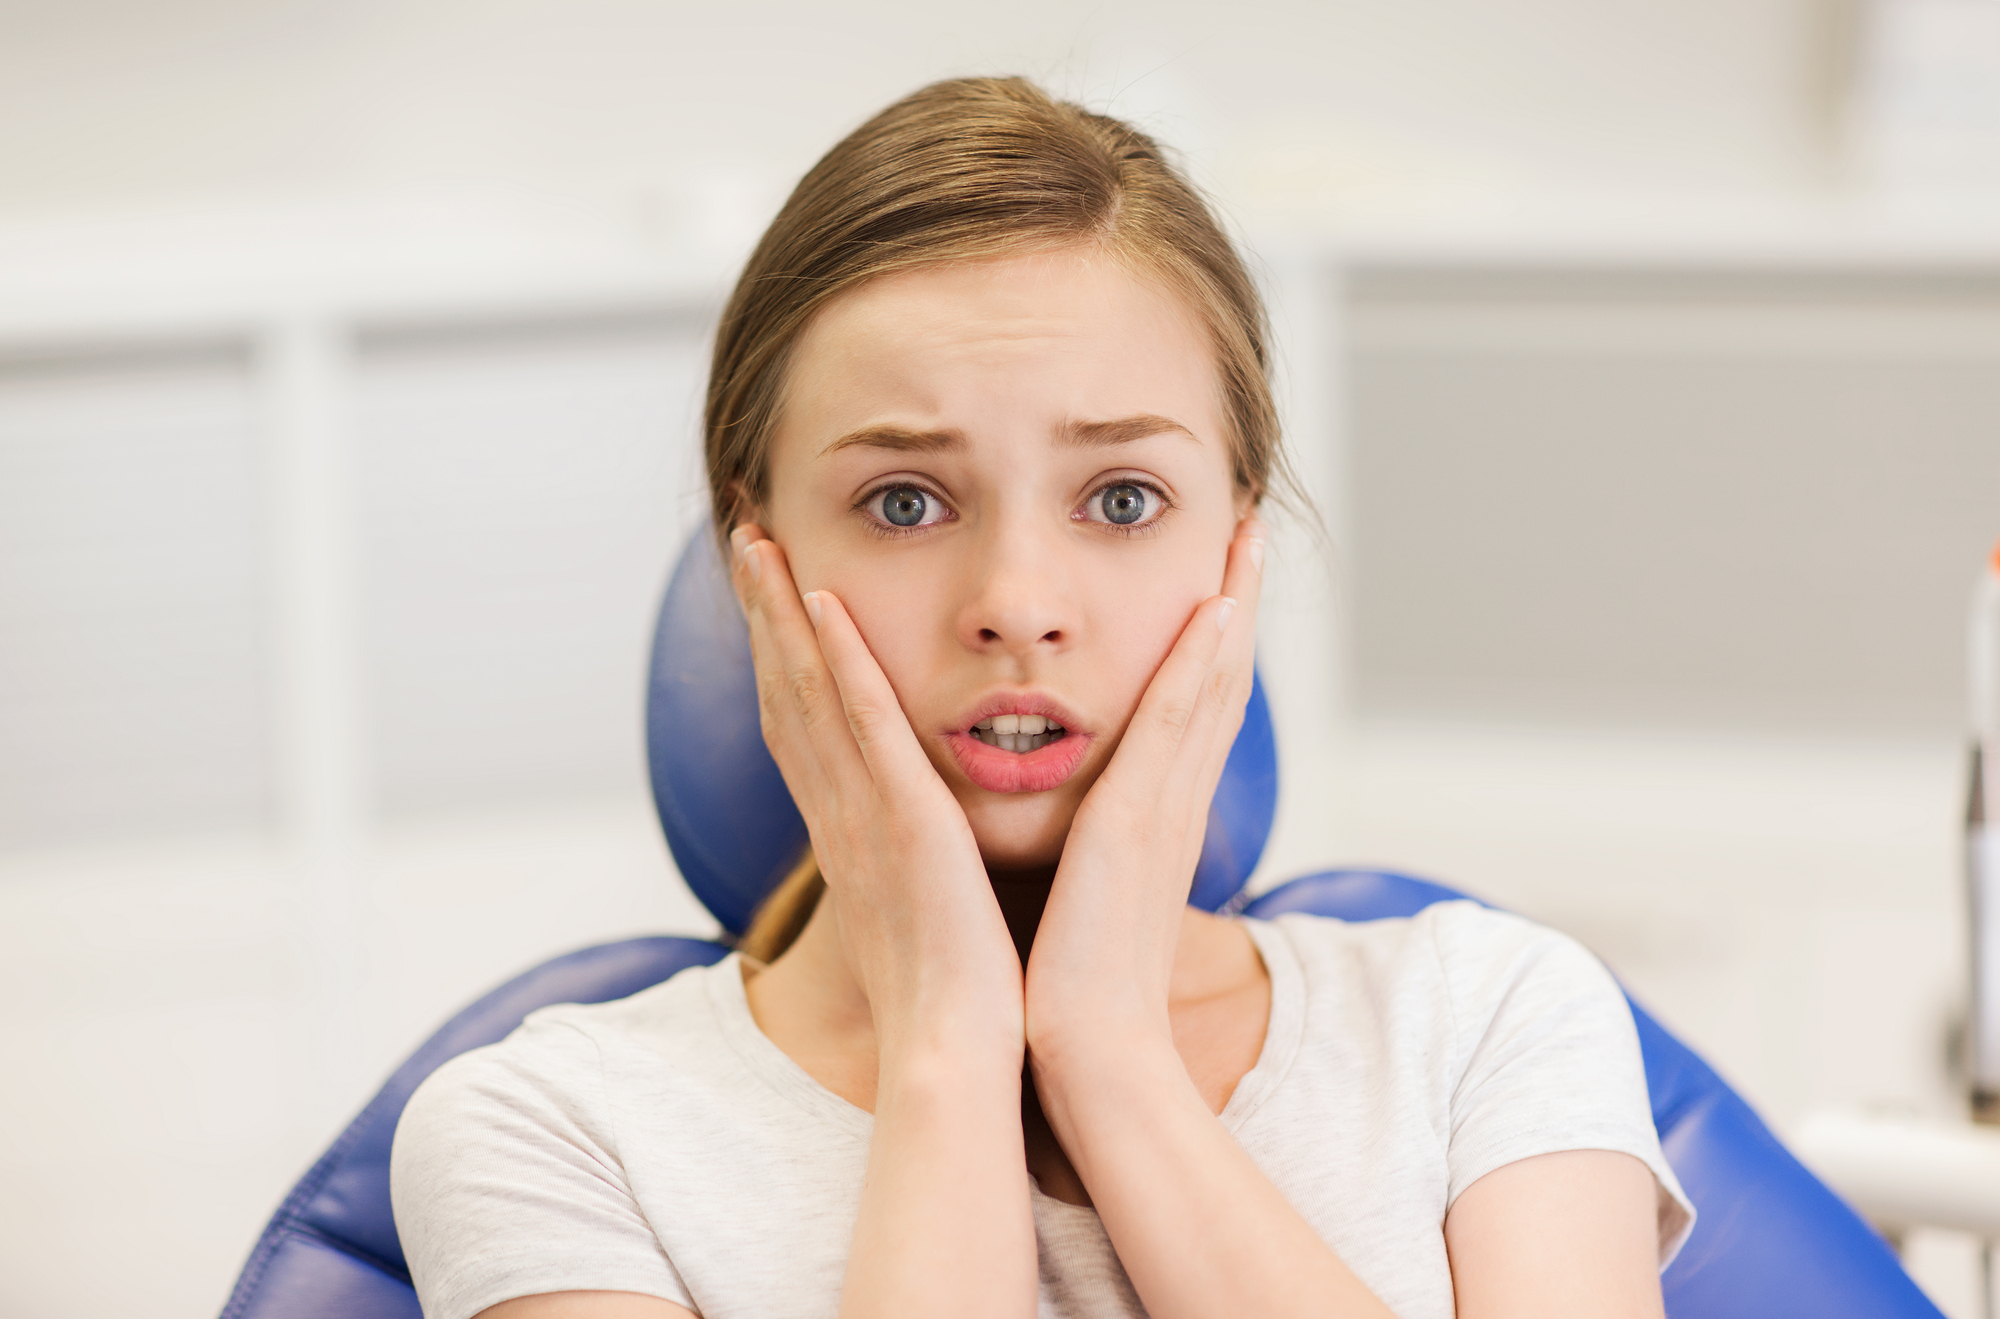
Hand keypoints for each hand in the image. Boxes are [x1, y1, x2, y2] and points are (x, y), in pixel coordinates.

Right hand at [729, 525, 1022, 1058]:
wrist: (955, 1053)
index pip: (802, 726)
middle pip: (784, 694)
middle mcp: (838, 815)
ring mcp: (863, 816)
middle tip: (743, 539)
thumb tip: (929, 842)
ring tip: (758, 541)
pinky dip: (839, 663)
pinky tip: (825, 602)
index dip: (779, 657)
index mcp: (849, 833)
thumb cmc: (954, 994)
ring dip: (780, 613)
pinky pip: (864, 728)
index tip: (770, 594)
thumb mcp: (925, 909)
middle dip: (761, 614)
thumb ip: (917, 861)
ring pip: (807, 693)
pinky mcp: (901, 824)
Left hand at [1022, 518, 1264, 1056]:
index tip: (1219, 574)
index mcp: (1154, 817)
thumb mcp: (1084, 894)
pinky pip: (1176, 725)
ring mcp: (1165, 810)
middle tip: (1250, 523)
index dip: (1213, 639)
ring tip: (1244, 533)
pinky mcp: (1139, 825)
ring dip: (1230, 603)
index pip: (1192, 707)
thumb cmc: (1073, 985)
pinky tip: (1210, 608)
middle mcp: (1173, 802)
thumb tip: (1071, 824)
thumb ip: (1086, 848)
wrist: (1086, 1053)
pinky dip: (1198, 664)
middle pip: (1218, 679)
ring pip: (1210, 684)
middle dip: (1238, 598)